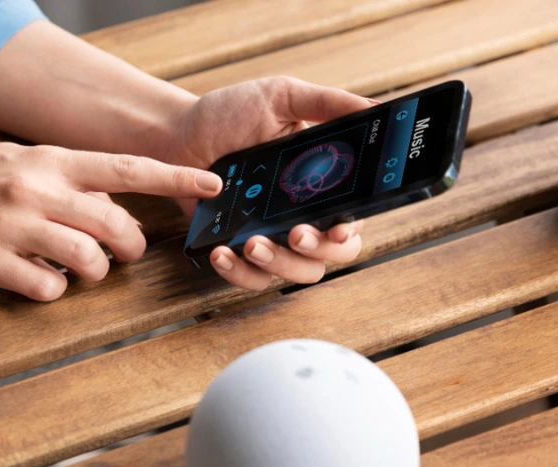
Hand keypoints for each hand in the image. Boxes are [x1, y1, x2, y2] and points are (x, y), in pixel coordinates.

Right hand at [0, 143, 221, 300]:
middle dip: (130, 247)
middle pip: (115, 225)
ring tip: (75, 267)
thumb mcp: (21, 160)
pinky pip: (49, 289)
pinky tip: (37, 278)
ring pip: (88, 262)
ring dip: (93, 272)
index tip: (212, 186)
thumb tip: (116, 207)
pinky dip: (53, 291)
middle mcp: (36, 189)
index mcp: (49, 160)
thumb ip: (68, 178)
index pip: (125, 168)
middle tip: (122, 253)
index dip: (174, 180)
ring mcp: (13, 227)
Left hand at [161, 77, 373, 289]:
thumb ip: (328, 103)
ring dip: (279, 265)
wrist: (181, 133)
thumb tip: (377, 109)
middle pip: (333, 254)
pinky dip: (240, 273)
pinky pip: (253, 279)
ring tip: (251, 243)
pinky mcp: (241, 250)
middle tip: (294, 234)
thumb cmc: (233, 113)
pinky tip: (221, 253)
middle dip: (317, 251)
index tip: (336, 228)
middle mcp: (305, 214)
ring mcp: (274, 236)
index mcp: (324, 182)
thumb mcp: (282, 96)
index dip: (350, 228)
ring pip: (298, 272)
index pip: (353, 216)